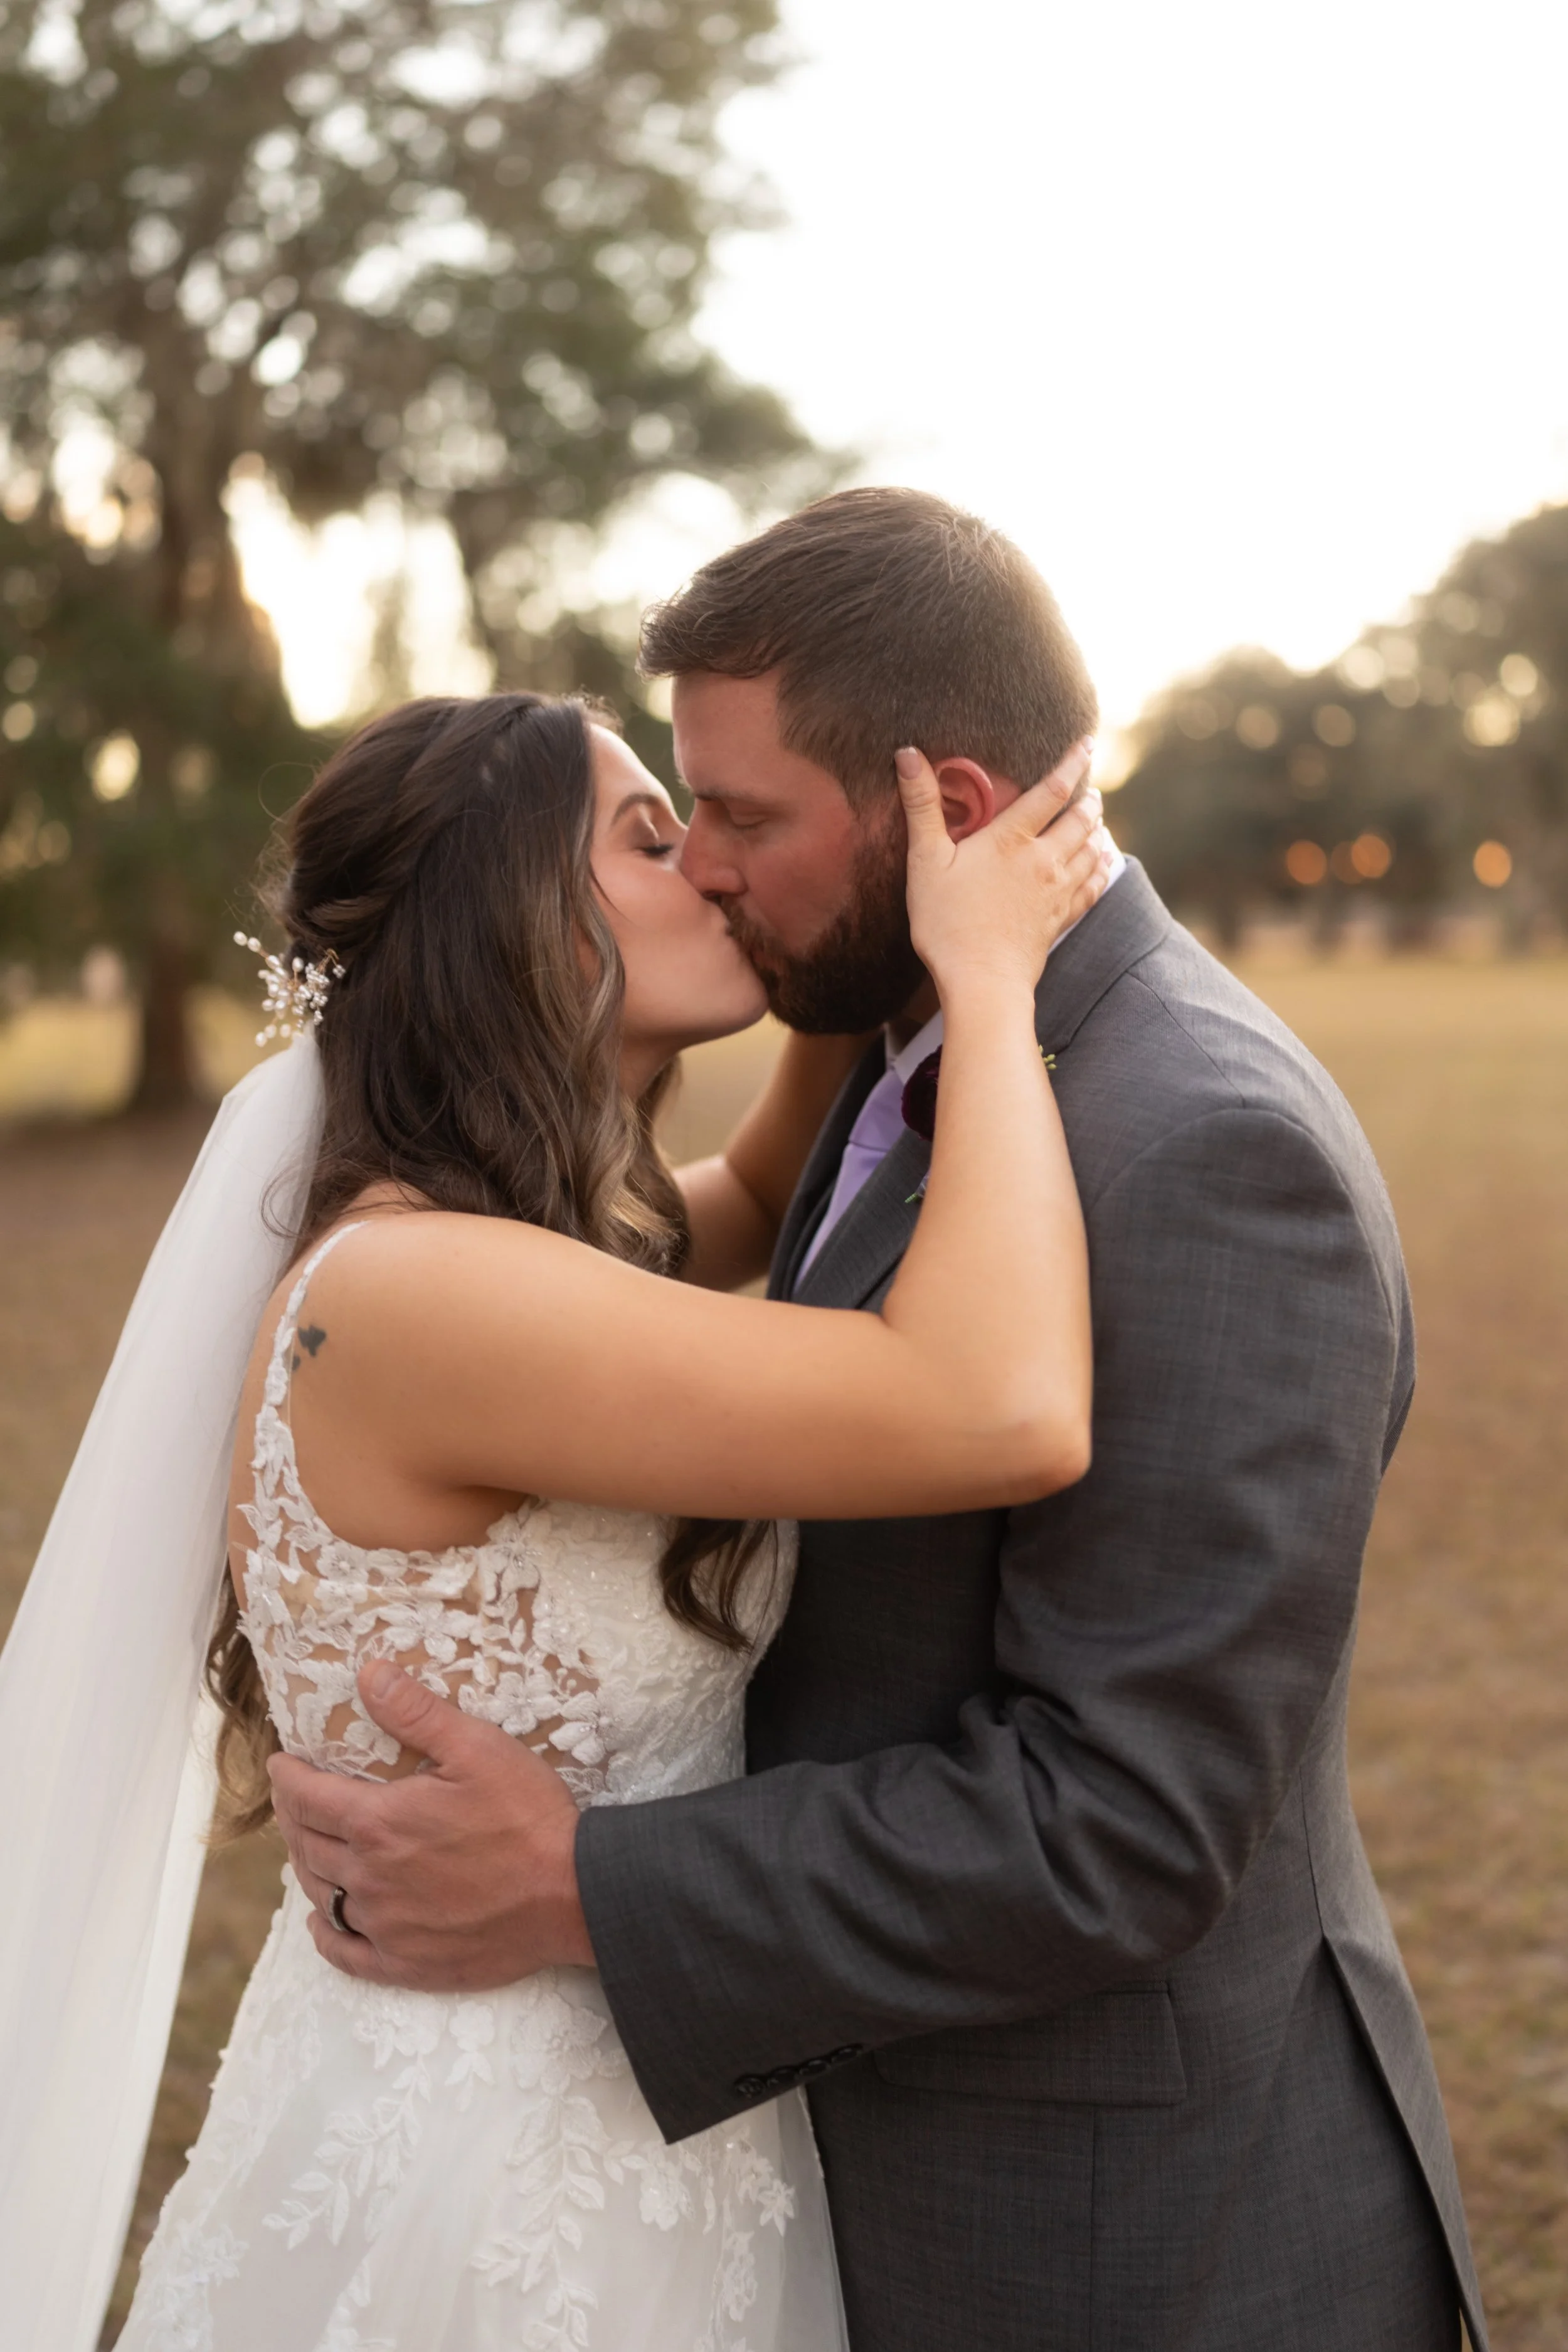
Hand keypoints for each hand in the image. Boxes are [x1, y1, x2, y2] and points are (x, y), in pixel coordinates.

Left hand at [267, 1661, 593, 1990]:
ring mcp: (386, 1925)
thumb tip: (368, 1675)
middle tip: (292, 1800)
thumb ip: (417, 1712)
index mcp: (379, 1823)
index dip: (287, 1778)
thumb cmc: (527, 1816)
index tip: (280, 1763)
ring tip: (307, 1847)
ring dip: (305, 1867)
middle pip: (307, 1846)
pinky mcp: (407, 1963)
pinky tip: (321, 1921)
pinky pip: (345, 1954)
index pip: (308, 1798)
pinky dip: (325, 1936)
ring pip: (321, 1896)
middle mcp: (370, 1878)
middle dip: (292, 1818)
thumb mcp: (477, 1748)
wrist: (571, 1895)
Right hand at [896, 737, 1110, 998]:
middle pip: (1079, 819)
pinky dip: (1101, 869)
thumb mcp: (925, 861)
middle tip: (1092, 790)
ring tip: (1097, 819)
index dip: (1071, 763)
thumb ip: (921, 806)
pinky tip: (1103, 862)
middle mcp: (1043, 860)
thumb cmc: (946, 923)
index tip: (1087, 744)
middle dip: (1089, 800)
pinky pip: (1093, 886)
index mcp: (1011, 839)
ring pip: (1091, 850)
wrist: (982, 982)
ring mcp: (1057, 891)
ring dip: (1097, 830)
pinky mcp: (1061, 919)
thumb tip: (907, 754)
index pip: (1051, 790)